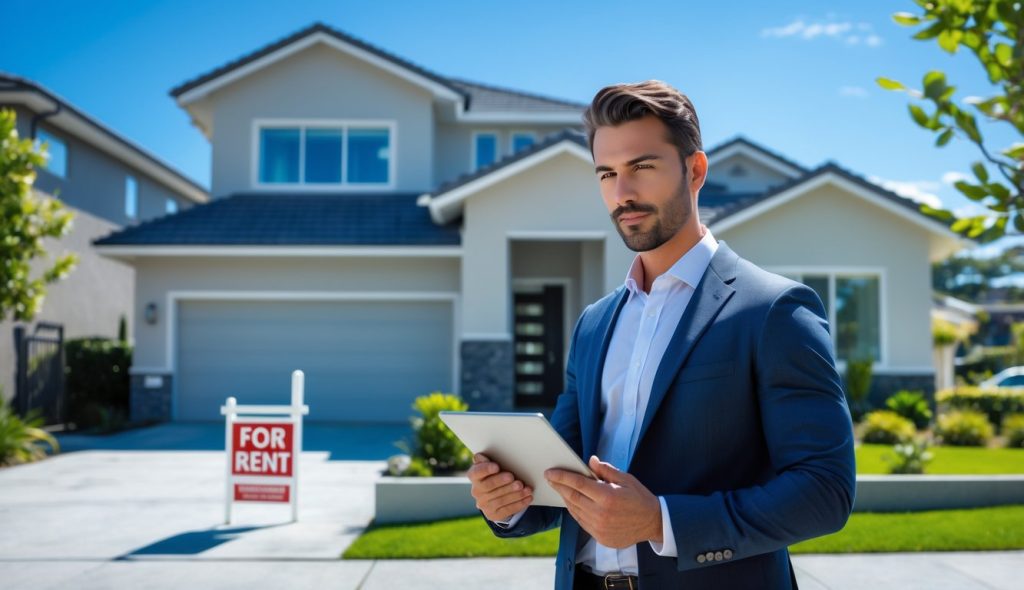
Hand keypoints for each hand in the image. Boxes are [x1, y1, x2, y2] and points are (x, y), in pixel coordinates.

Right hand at [468, 453, 532, 522]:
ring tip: (526, 489)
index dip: (485, 469)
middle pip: (488, 487)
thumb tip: (479, 456)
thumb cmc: (496, 474)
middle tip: (515, 479)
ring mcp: (484, 505)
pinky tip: (528, 497)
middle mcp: (476, 491)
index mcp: (474, 476)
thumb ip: (486, 461)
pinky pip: (507, 510)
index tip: (496, 466)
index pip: (476, 473)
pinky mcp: (493, 514)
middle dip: (503, 483)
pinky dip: (519, 504)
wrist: (496, 495)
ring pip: (500, 500)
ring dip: (515, 494)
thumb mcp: (491, 465)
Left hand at [545, 455, 662, 548]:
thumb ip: (606, 470)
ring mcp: (599, 528)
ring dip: (565, 498)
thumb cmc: (639, 498)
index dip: (561, 477)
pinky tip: (572, 502)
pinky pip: (581, 522)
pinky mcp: (599, 537)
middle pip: (572, 497)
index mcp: (607, 496)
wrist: (653, 523)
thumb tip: (590, 461)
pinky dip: (574, 510)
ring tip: (559, 488)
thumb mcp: (626, 479)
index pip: (578, 484)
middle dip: (558, 486)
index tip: (550, 472)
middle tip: (549, 478)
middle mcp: (601, 514)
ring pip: (574, 510)